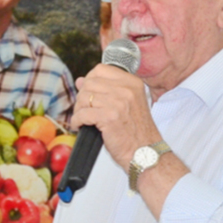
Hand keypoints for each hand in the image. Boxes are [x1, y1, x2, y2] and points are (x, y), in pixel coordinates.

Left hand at [71, 64, 188, 218]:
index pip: (101, 69)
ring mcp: (118, 102)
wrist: (145, 153)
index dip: (89, 80)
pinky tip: (80, 126)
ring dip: (79, 110)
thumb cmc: (136, 132)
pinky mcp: (109, 117)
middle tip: (84, 110)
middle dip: (82, 97)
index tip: (89, 93)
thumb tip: (80, 80)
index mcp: (132, 83)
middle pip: (89, 83)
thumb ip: (105, 90)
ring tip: (84, 120)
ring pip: (84, 97)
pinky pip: (82, 114)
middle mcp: (126, 89)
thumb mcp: (126, 104)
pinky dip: (77, 121)